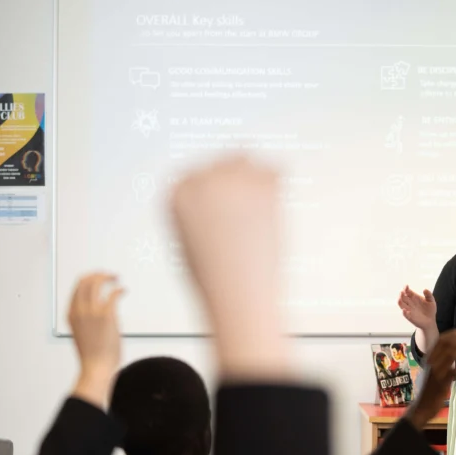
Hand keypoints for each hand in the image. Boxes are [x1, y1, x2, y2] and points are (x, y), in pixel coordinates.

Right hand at [68, 273, 124, 407]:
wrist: (96, 368)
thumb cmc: (92, 355)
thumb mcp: (82, 333)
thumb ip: (85, 320)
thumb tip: (97, 312)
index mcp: (71, 314)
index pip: (76, 288)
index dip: (88, 279)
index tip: (98, 279)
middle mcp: (79, 310)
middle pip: (84, 280)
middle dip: (97, 274)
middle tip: (109, 275)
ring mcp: (92, 311)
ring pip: (96, 282)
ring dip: (108, 277)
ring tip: (116, 278)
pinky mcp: (106, 315)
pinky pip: (113, 293)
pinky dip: (119, 289)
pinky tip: (124, 291)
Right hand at [169, 157, 289, 379]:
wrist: (238, 293)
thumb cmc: (213, 277)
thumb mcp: (186, 238)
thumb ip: (196, 209)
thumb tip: (215, 198)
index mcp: (177, 191)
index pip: (195, 173)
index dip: (212, 189)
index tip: (223, 202)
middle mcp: (204, 178)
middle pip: (224, 161)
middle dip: (235, 182)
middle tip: (247, 209)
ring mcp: (235, 177)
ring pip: (251, 162)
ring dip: (256, 180)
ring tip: (259, 210)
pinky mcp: (264, 184)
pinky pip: (276, 170)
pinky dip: (278, 184)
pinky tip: (274, 206)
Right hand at [397, 287, 436, 330]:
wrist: (430, 321)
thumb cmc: (429, 310)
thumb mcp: (431, 301)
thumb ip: (429, 295)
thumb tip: (425, 289)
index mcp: (414, 297)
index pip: (407, 291)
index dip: (405, 288)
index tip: (406, 286)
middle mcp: (410, 303)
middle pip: (403, 297)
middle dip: (401, 294)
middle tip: (402, 292)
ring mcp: (409, 310)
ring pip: (401, 305)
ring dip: (400, 302)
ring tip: (400, 299)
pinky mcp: (410, 317)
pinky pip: (405, 315)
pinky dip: (404, 312)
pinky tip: (404, 310)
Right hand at [405, 328, 455, 428]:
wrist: (421, 406)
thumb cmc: (430, 388)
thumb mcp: (435, 371)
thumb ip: (443, 360)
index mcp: (430, 357)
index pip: (441, 340)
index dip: (455, 333)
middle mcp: (431, 361)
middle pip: (447, 344)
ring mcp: (436, 371)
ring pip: (450, 355)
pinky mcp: (440, 382)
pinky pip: (452, 372)